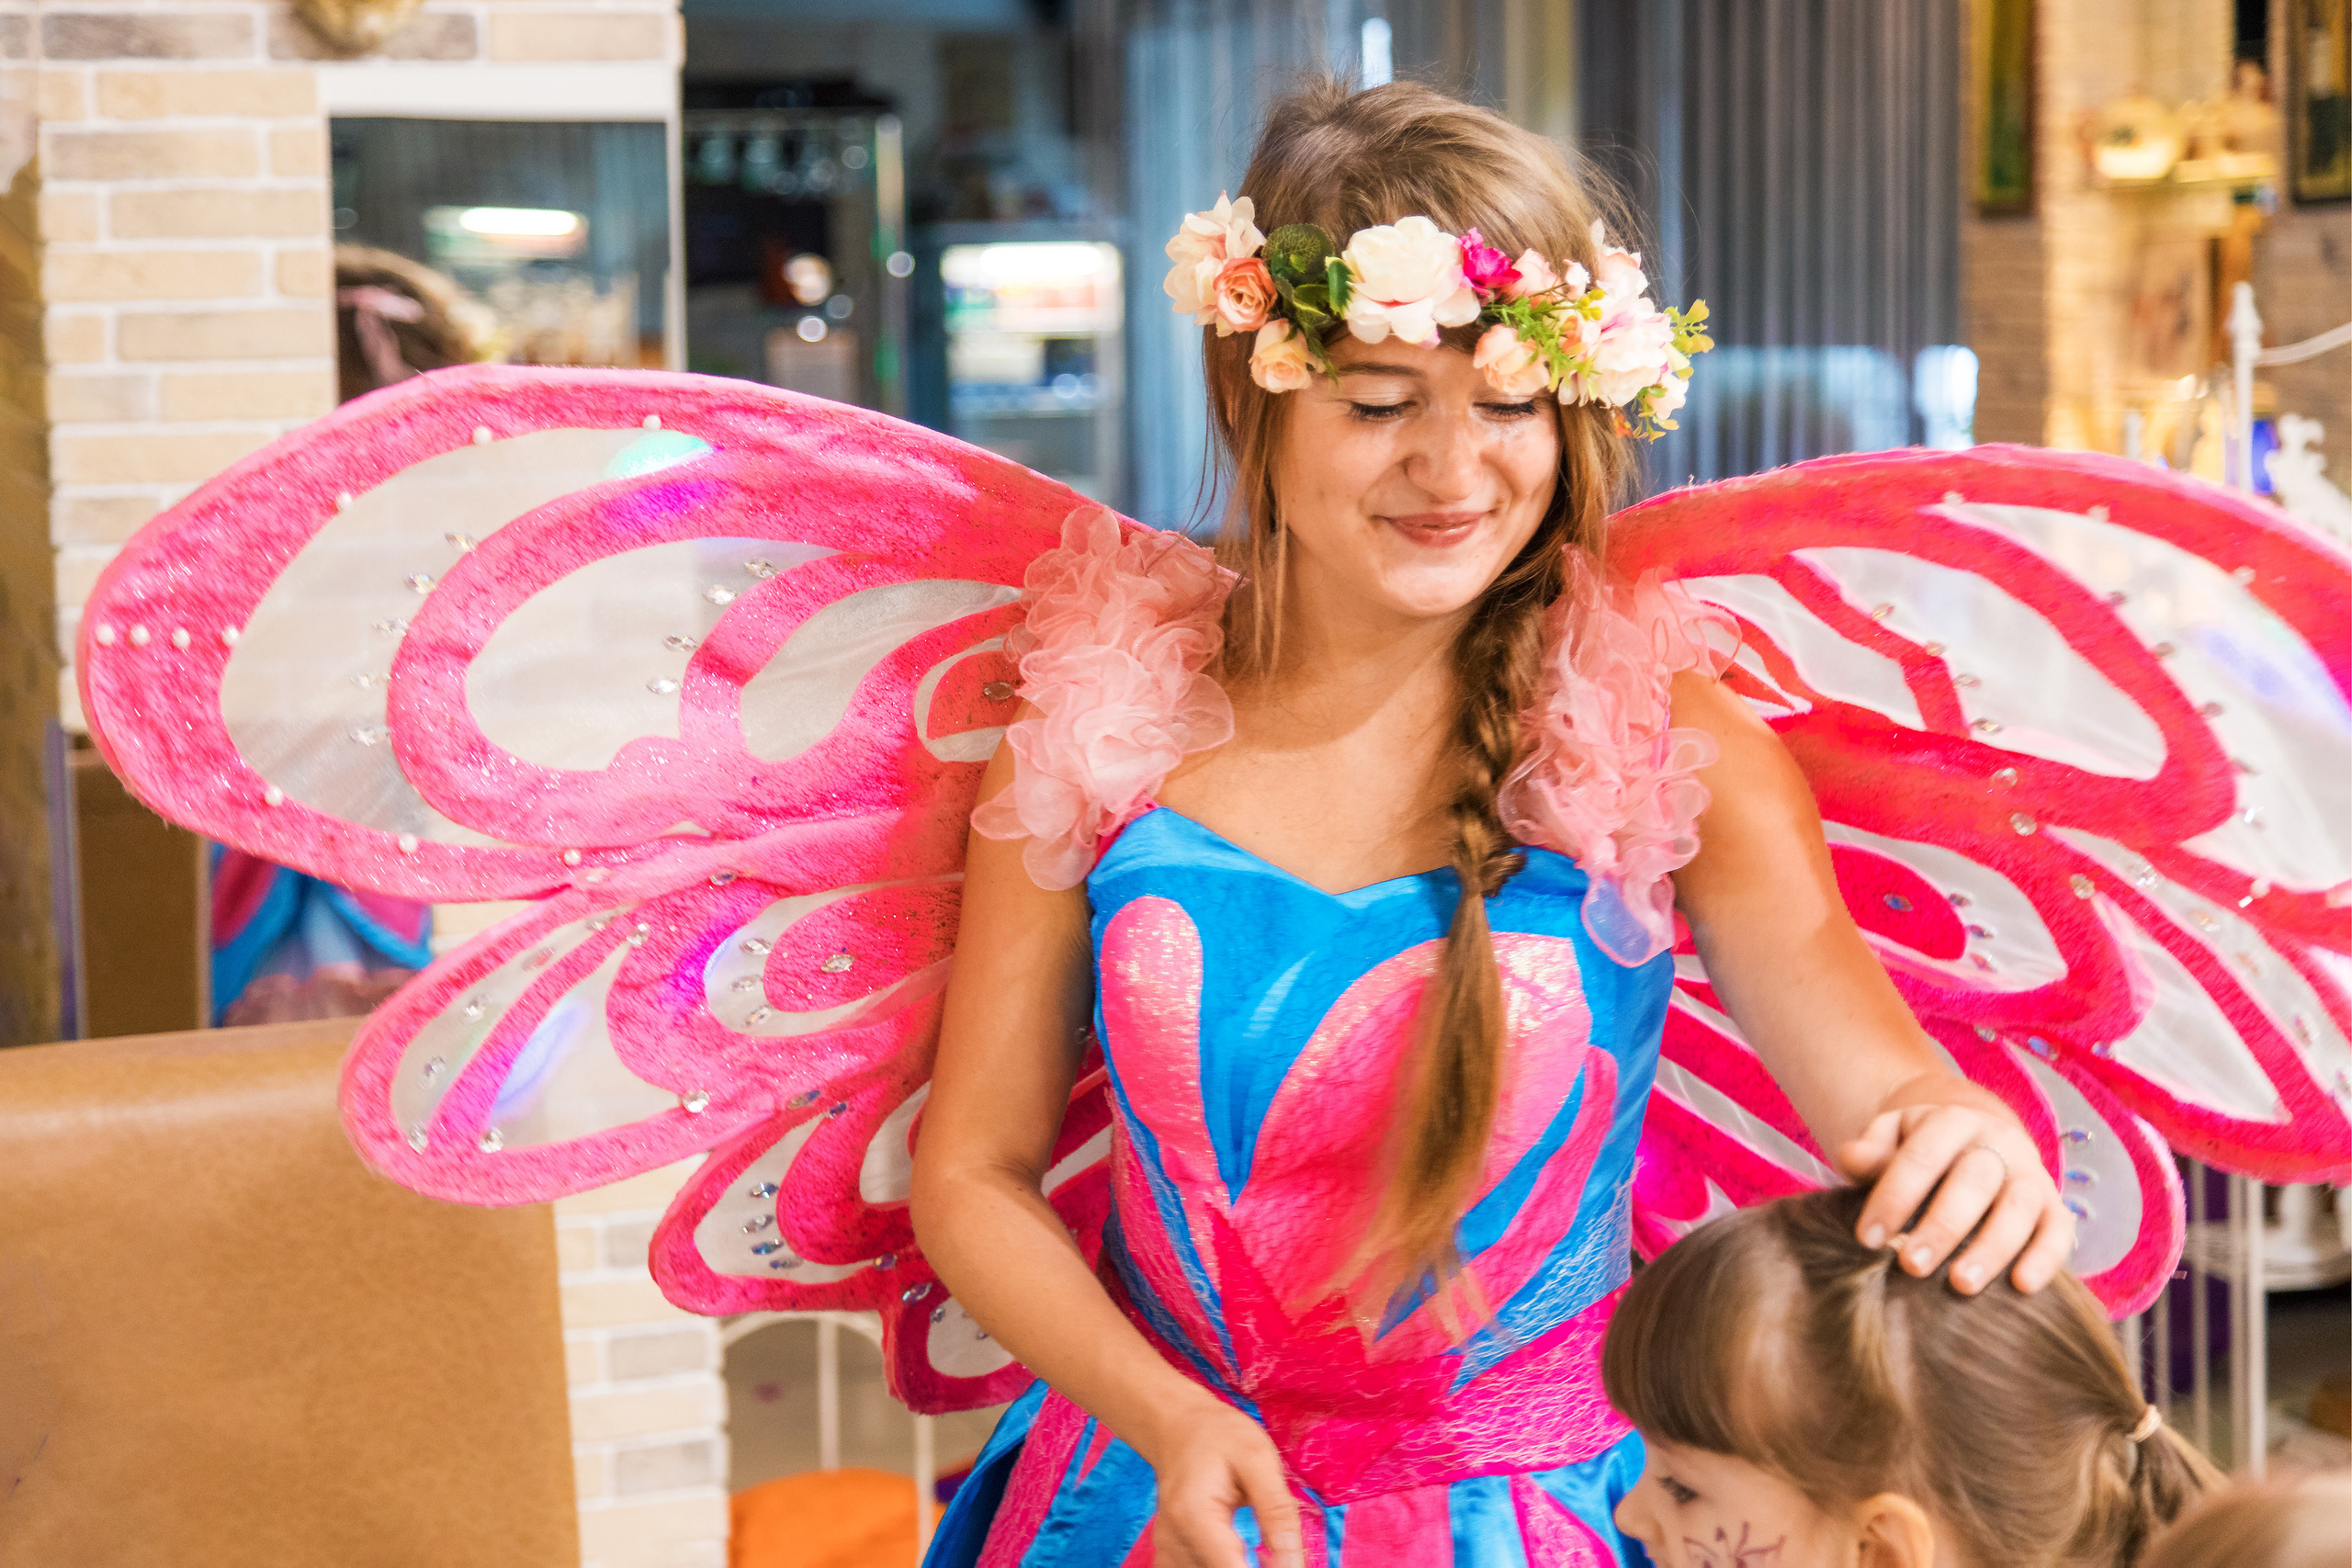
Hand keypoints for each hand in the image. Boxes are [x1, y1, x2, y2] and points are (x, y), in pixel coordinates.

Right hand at [1136, 1393, 1303, 1567]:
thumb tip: (1293, 1562)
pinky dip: (1219, 1565)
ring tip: (1263, 1552)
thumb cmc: (1219, 1434)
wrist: (1178, 1425)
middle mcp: (1173, 1540)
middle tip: (1279, 1552)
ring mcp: (1167, 1549)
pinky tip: (1237, 1556)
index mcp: (1195, 1517)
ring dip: (1237, 1566)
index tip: (1288, 1561)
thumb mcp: (1259, 1458)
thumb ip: (1278, 1511)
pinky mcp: (1169, 1552)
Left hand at [1837, 1098, 2073, 1294]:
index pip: (1921, 1156)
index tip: (1867, 1238)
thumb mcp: (1890, 1139)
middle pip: (1973, 1181)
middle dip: (1941, 1226)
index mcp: (1951, 1120)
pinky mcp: (2053, 1205)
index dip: (1893, 1197)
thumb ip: (1871, 1151)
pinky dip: (2046, 1258)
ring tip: (1961, 1285)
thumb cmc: (1919, 1151)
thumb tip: (1851, 1156)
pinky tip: (2022, 1287)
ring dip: (1991, 1248)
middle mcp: (1997, 1141)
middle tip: (1910, 1266)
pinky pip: (2058, 1229)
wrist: (1971, 1140)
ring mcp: (2030, 1172)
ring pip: (2018, 1207)